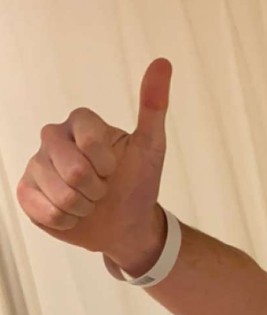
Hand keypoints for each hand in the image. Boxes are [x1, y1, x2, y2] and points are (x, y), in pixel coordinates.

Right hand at [15, 58, 171, 255]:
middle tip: (103, 189)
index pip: (87, 137)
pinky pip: (44, 210)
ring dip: (84, 207)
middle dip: (96, 189)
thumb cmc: (137, 184)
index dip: (106, 163)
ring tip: (90, 202)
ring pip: (60, 193)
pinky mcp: (27, 192)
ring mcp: (37, 165)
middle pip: (72, 169)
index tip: (115, 169)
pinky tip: (74, 214)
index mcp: (81, 124)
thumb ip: (154, 107)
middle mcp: (54, 138)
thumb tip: (163, 63)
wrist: (125, 225)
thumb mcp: (151, 148)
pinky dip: (67, 220)